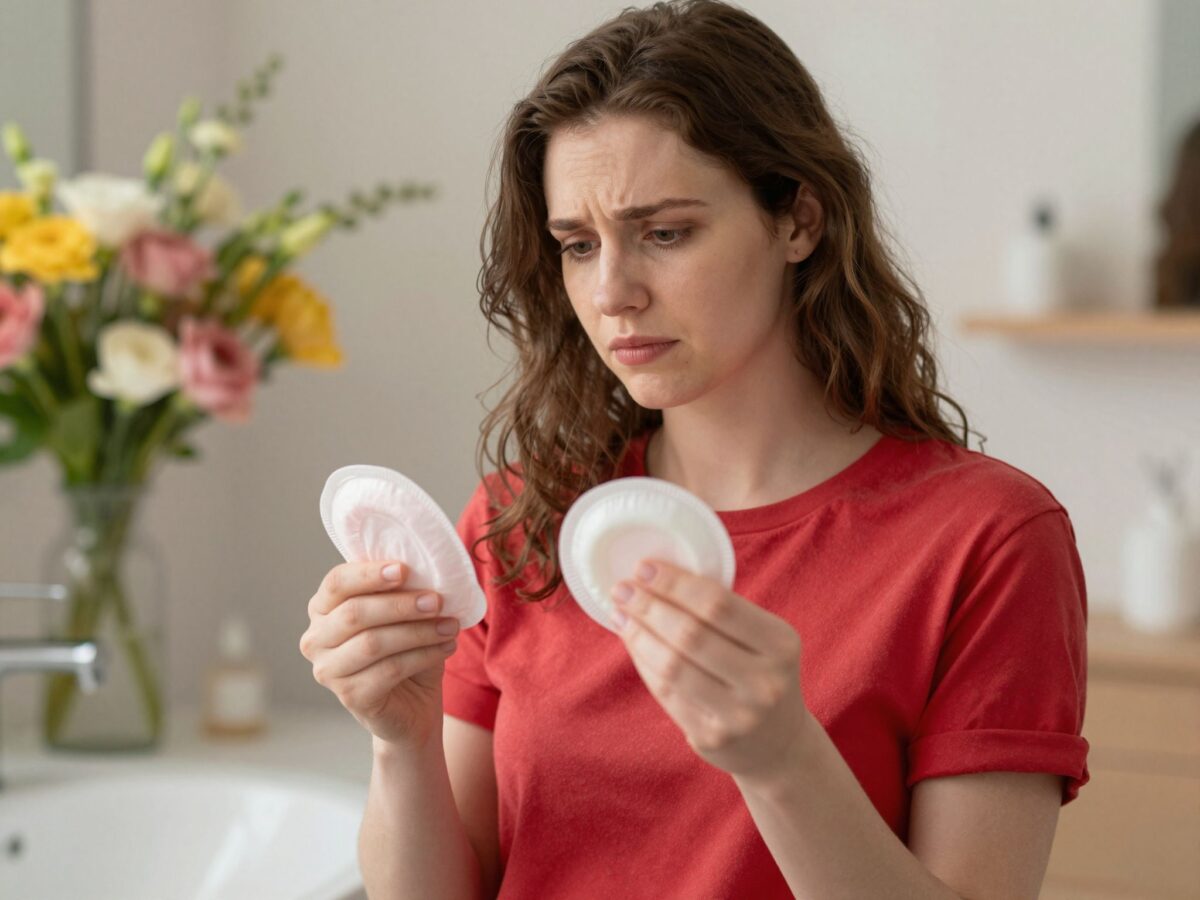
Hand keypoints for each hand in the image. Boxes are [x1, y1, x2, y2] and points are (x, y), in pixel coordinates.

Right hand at [299, 560, 459, 748]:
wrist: (412, 705)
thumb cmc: (405, 649)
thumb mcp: (403, 614)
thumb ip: (402, 591)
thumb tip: (424, 568)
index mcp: (323, 608)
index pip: (337, 582)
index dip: (368, 574)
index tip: (403, 570)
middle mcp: (316, 639)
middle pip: (355, 613)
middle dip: (400, 604)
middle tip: (437, 600)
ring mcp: (328, 671)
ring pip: (373, 643)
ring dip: (418, 631)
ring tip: (450, 626)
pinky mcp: (350, 697)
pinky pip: (389, 670)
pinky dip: (423, 655)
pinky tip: (446, 647)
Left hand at [611, 558, 816, 783]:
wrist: (778, 744)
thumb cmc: (759, 675)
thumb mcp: (762, 641)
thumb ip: (722, 614)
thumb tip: (655, 577)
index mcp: (781, 644)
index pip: (719, 604)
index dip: (675, 583)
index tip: (644, 567)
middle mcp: (765, 682)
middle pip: (690, 634)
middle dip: (649, 606)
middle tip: (623, 589)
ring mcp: (739, 715)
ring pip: (672, 665)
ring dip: (638, 634)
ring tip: (620, 614)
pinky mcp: (711, 738)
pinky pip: (665, 692)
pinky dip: (643, 661)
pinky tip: (632, 642)